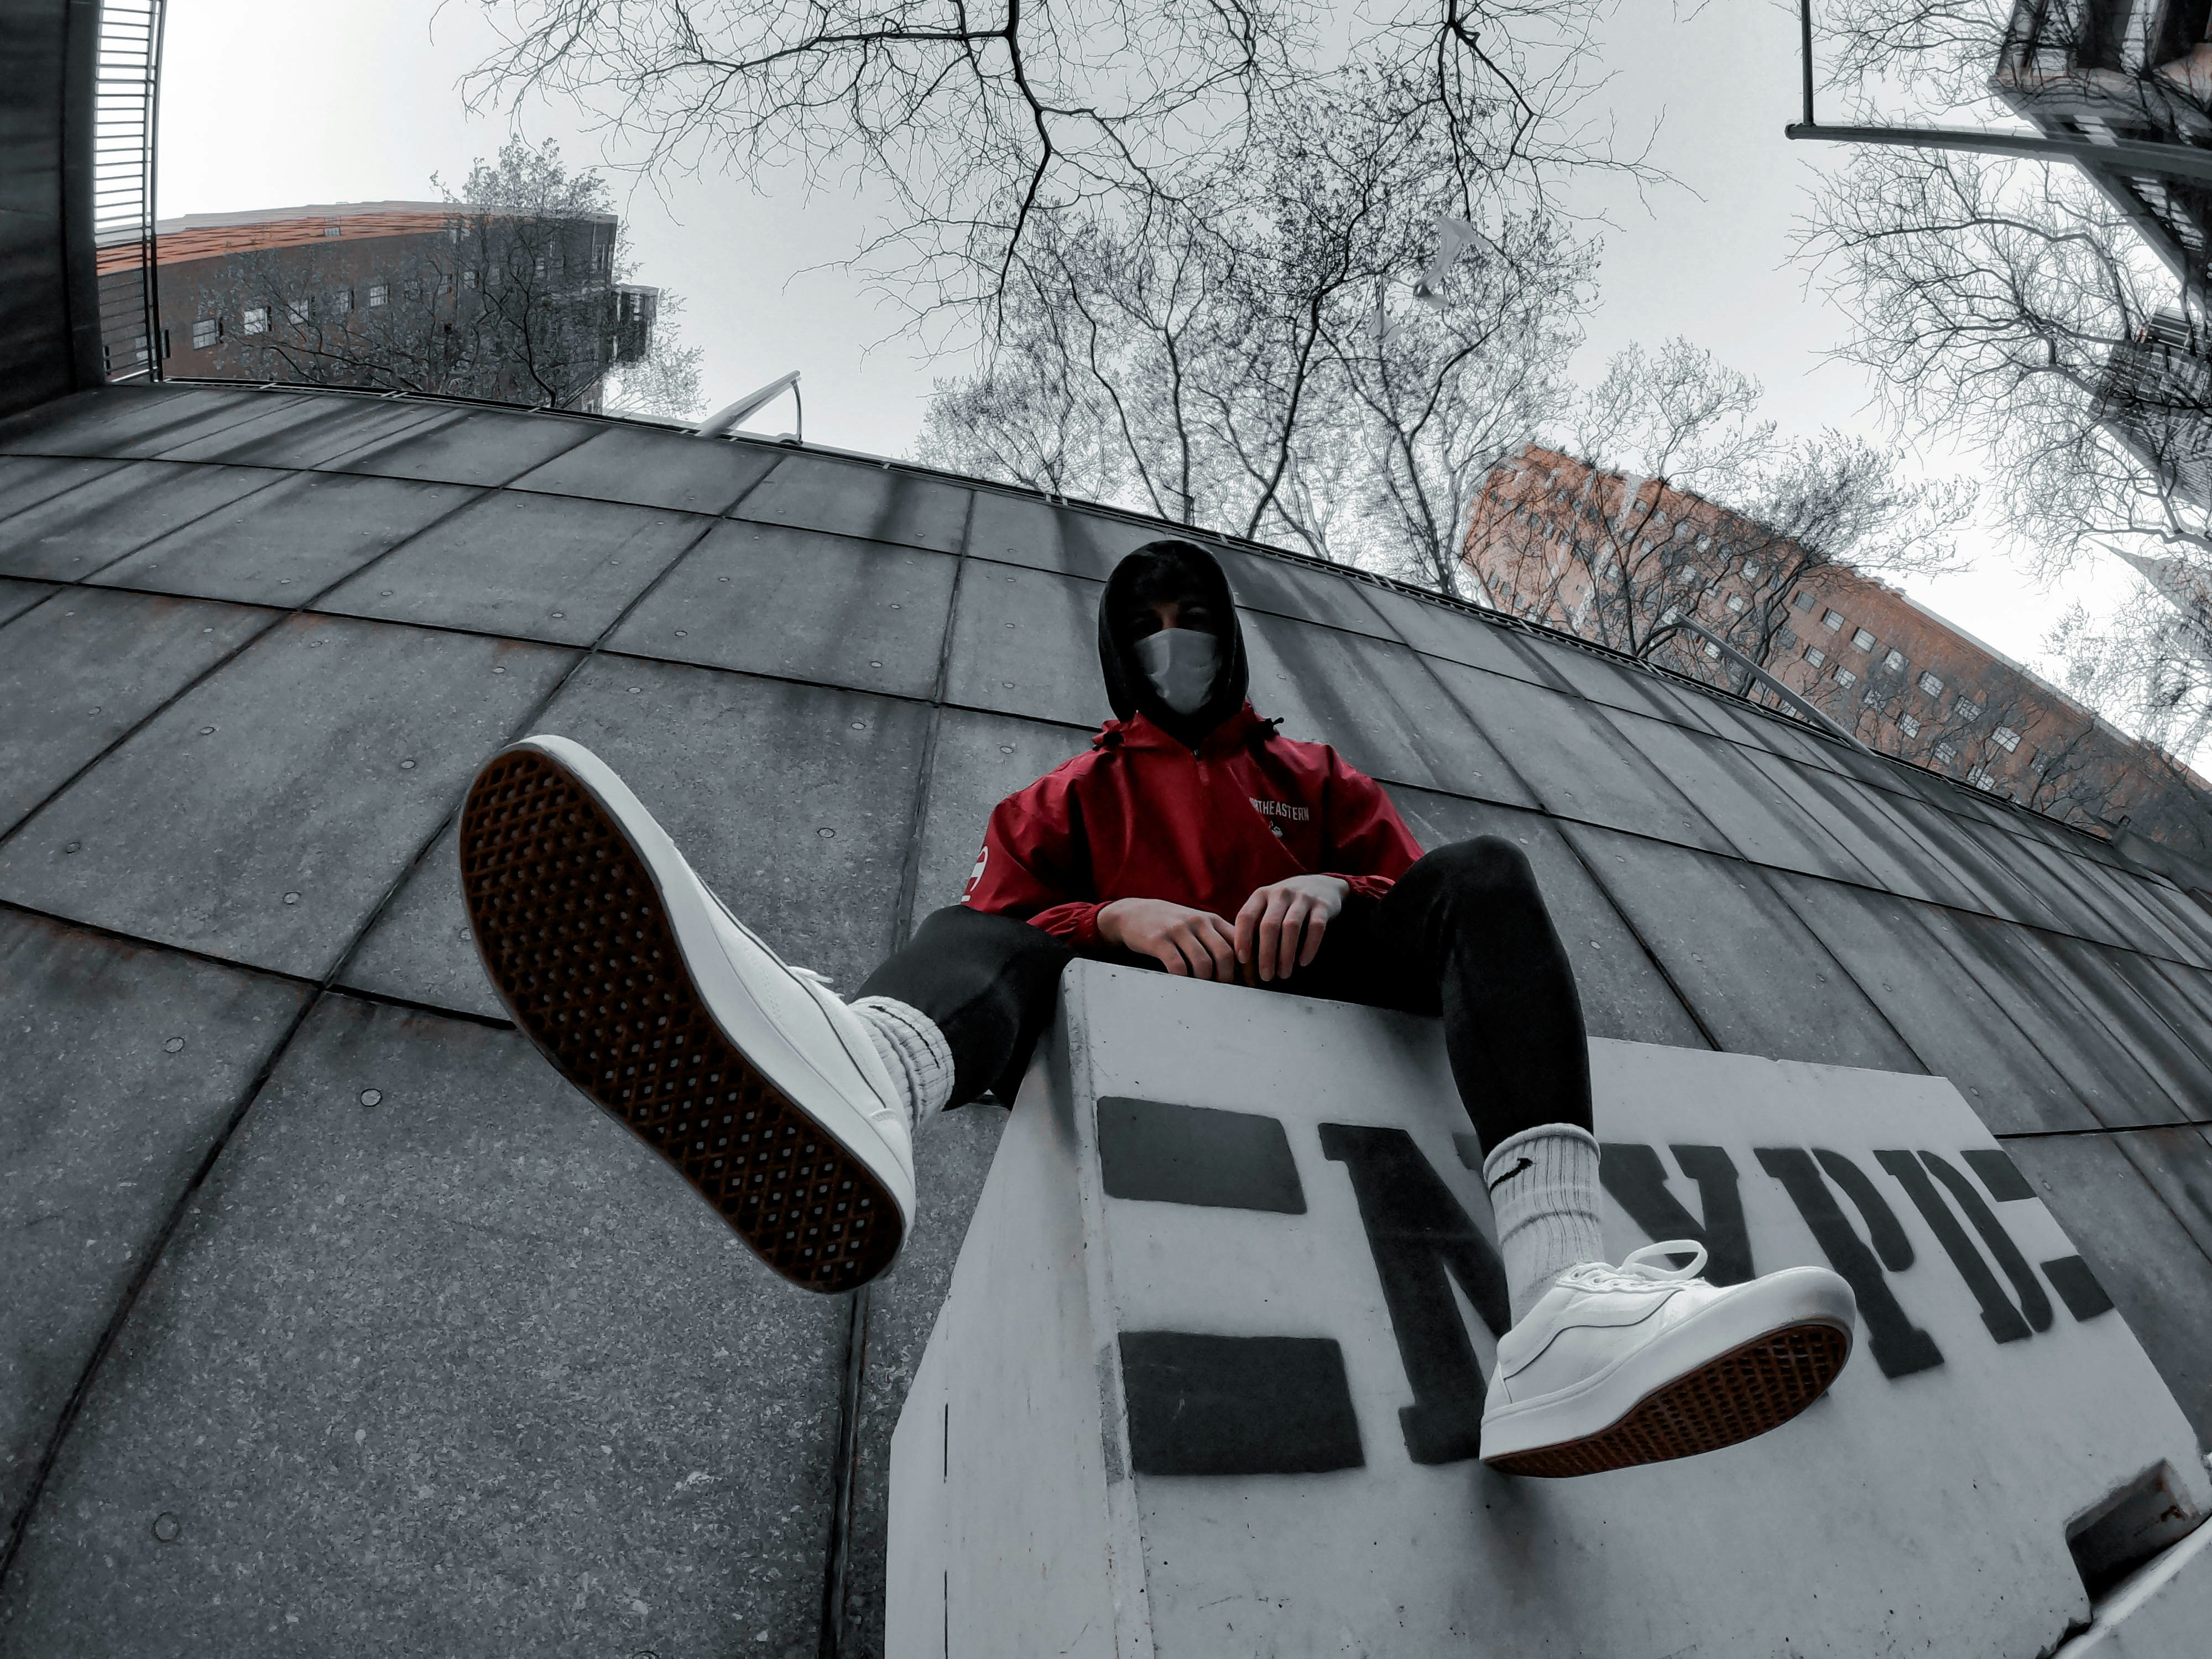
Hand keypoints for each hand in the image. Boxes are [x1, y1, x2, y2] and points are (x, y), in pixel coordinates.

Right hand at [1096, 897, 1238, 980]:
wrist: (1135, 914)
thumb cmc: (1173, 927)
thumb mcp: (1198, 926)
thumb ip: (1218, 941)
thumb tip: (1242, 972)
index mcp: (1213, 920)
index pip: (1239, 943)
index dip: (1248, 966)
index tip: (1250, 985)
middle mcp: (1198, 922)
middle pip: (1225, 955)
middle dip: (1228, 979)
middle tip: (1225, 994)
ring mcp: (1178, 930)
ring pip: (1203, 963)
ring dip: (1206, 983)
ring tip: (1204, 993)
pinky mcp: (1159, 940)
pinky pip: (1177, 965)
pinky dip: (1184, 980)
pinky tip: (1183, 986)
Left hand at [1234, 875, 1349, 982]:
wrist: (1321, 885)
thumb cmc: (1286, 905)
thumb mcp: (1268, 907)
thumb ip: (1256, 926)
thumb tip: (1243, 961)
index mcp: (1261, 894)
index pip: (1246, 916)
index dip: (1242, 939)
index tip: (1242, 961)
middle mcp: (1280, 893)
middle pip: (1269, 925)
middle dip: (1266, 954)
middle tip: (1266, 976)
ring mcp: (1303, 897)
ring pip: (1290, 927)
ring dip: (1286, 954)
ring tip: (1284, 974)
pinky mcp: (1323, 905)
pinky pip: (1315, 927)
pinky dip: (1309, 947)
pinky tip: (1303, 962)